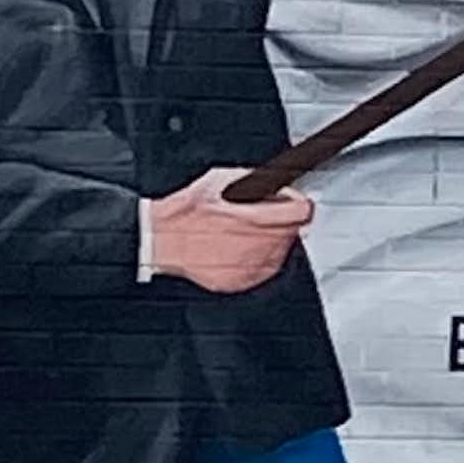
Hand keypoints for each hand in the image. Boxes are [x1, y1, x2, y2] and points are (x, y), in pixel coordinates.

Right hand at [147, 168, 313, 292]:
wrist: (162, 238)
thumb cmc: (187, 209)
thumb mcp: (223, 179)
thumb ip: (258, 180)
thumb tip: (280, 183)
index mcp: (256, 219)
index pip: (301, 213)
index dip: (299, 204)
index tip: (294, 202)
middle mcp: (257, 247)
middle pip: (292, 232)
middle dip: (281, 222)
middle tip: (261, 215)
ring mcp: (249, 269)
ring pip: (279, 253)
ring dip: (270, 241)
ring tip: (244, 231)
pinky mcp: (239, 283)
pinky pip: (260, 271)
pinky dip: (254, 259)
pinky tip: (236, 248)